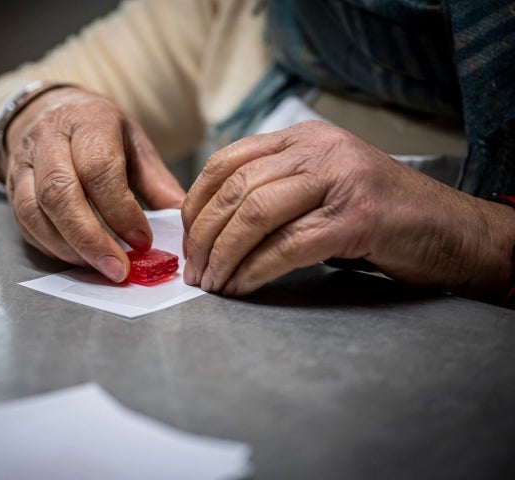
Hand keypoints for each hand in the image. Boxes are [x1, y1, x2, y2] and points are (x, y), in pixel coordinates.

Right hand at [0, 87, 184, 282]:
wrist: (51, 110)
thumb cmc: (99, 130)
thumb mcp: (134, 143)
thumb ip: (156, 181)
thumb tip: (183, 218)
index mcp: (88, 121)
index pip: (99, 169)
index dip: (121, 210)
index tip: (143, 241)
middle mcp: (48, 139)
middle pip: (60, 193)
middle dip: (91, 238)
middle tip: (118, 269)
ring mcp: (23, 163)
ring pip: (35, 212)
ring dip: (69, 248)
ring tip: (100, 268)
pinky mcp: (11, 187)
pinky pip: (24, 223)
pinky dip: (51, 247)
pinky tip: (78, 259)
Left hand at [181, 120, 514, 299]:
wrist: (451, 230)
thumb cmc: (380, 214)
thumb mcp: (321, 185)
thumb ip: (275, 189)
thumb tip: (213, 225)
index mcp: (303, 137)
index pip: (226, 161)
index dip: (196, 203)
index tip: (187, 239)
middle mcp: (319, 149)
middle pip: (235, 189)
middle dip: (203, 236)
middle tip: (194, 271)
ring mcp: (340, 179)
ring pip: (255, 215)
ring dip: (223, 256)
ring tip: (212, 284)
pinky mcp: (357, 218)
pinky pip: (286, 246)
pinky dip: (254, 271)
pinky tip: (241, 288)